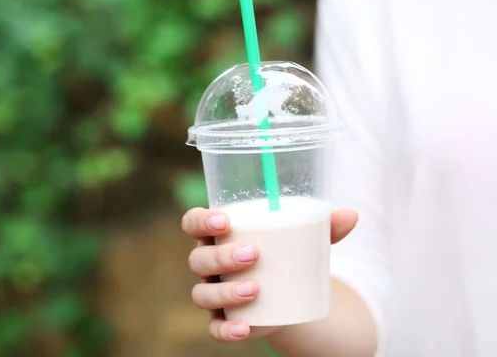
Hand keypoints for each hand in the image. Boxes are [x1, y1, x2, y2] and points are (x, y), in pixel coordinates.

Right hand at [181, 207, 357, 342]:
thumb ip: (323, 227)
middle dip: (221, 256)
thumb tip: (352, 215)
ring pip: (201, 293)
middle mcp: (208, 263)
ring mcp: (212, 292)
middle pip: (198, 258)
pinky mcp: (222, 320)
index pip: (192, 222)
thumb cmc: (285, 255)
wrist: (286, 294)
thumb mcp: (302, 240)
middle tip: (254, 255)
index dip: (201, 220)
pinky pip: (213, 327)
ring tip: (255, 289)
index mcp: (217, 236)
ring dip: (225, 292)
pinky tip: (245, 328)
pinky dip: (226, 330)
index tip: (225, 220)